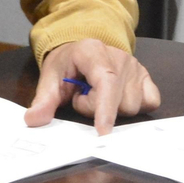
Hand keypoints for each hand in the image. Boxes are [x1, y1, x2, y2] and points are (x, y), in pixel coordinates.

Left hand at [23, 38, 160, 134]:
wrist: (81, 49)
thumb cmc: (66, 64)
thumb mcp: (49, 78)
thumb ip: (43, 100)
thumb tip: (33, 120)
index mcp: (93, 52)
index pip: (105, 81)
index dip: (105, 108)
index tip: (102, 133)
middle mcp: (119, 57)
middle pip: (118, 100)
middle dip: (97, 109)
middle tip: (82, 97)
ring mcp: (136, 66)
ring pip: (133, 106)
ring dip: (114, 110)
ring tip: (98, 96)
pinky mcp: (146, 76)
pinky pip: (149, 102)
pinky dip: (135, 106)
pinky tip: (118, 99)